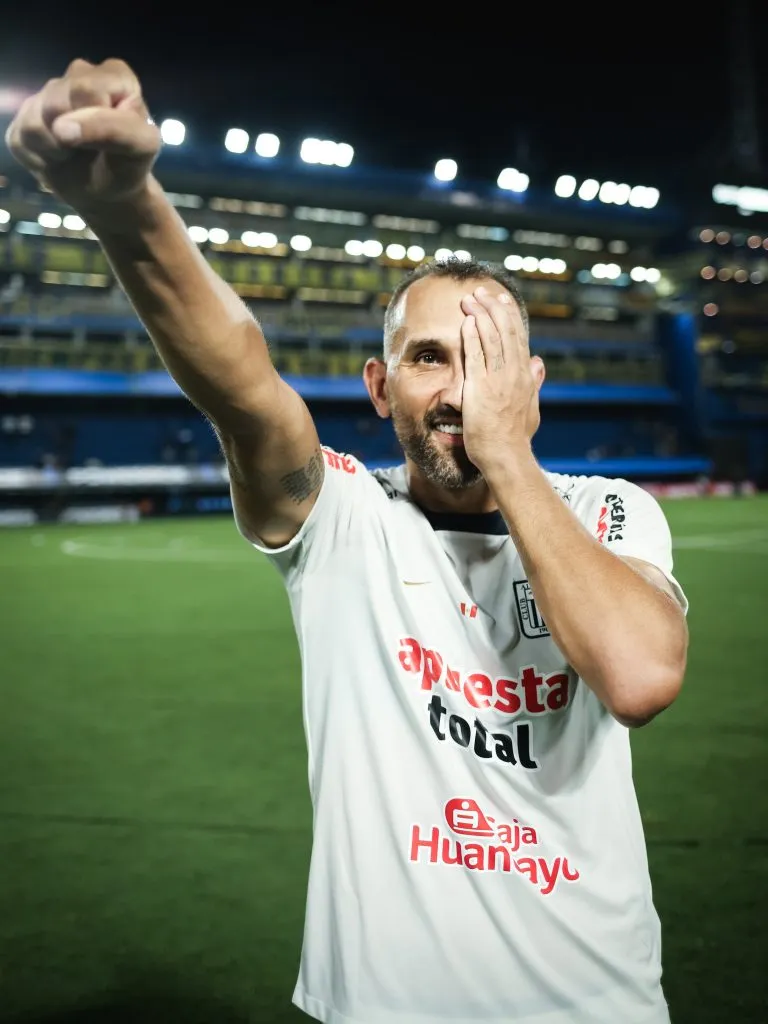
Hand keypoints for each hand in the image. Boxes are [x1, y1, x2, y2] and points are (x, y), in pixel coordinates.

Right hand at [5, 58, 160, 209]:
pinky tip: (58, 158)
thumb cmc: (128, 165)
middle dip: (73, 135)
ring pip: (34, 119)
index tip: (113, 138)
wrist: (108, 193)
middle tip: (91, 149)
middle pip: (56, 100)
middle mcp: (78, 75)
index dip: (95, 120)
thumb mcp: (140, 148)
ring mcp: (48, 94)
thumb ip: (114, 130)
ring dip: (56, 150)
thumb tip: (61, 127)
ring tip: (75, 154)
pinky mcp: (25, 116)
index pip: (86, 88)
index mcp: (114, 75)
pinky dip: (40, 159)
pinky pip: (20, 138)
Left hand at [459, 286, 543, 474]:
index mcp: (525, 377)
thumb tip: (538, 362)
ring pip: (491, 338)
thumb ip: (534, 383)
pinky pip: (476, 355)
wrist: (506, 456)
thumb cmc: (515, 438)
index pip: (518, 339)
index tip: (501, 301)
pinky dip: (472, 336)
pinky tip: (466, 322)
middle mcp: (514, 374)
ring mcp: (498, 380)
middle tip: (481, 291)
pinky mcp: (481, 387)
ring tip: (470, 299)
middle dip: (492, 308)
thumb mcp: (531, 407)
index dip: (509, 317)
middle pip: (505, 331)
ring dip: (479, 315)